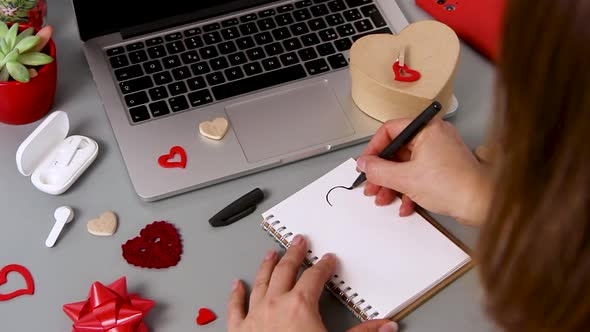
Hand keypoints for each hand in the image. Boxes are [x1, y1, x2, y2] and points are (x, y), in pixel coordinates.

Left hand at [227, 235, 398, 331]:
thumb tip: (385, 327)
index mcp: (300, 305)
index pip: (315, 277)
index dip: (324, 266)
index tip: (328, 260)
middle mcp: (275, 305)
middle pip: (286, 271)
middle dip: (294, 254)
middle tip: (298, 242)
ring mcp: (255, 316)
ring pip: (261, 282)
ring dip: (267, 265)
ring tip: (271, 254)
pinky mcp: (239, 330)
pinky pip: (236, 307)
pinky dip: (236, 294)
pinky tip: (236, 284)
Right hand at [356, 118, 491, 225]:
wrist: (482, 203)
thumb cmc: (454, 185)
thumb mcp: (406, 178)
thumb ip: (379, 170)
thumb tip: (365, 164)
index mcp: (426, 129)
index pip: (389, 130)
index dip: (374, 149)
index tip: (367, 165)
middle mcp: (434, 136)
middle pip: (397, 150)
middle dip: (382, 172)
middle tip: (372, 185)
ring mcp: (440, 152)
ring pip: (406, 164)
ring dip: (392, 183)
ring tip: (385, 198)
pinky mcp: (444, 168)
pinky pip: (419, 173)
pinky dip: (409, 188)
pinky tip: (405, 204)